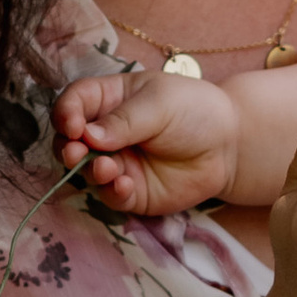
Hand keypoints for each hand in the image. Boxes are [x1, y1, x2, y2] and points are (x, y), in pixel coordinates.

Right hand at [54, 66, 241, 214]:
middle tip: (76, 151)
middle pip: (69, 141)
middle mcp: (105, 133)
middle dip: (67, 147)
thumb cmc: (194, 111)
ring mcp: (116, 163)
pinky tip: (124, 184)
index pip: (74, 103)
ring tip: (107, 167)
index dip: (66, 113)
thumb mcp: (159, 104)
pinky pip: (111, 196)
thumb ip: (124, 120)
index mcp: (109, 100)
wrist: (230, 145)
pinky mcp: (130, 191)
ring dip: (89, 170)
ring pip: (85, 171)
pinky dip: (112, 192)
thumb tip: (87, 136)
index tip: (72, 124)